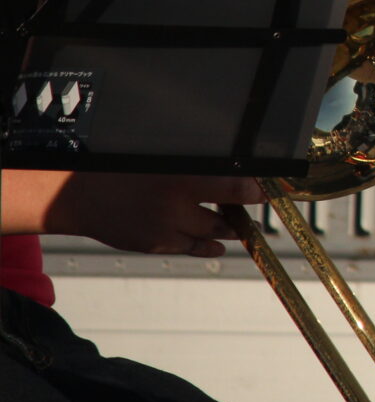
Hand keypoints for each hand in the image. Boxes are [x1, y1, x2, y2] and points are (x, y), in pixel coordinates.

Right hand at [43, 172, 264, 257]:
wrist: (77, 194)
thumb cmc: (119, 165)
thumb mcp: (160, 154)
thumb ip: (196, 159)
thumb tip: (232, 158)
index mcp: (182, 175)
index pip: (237, 187)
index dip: (258, 190)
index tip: (270, 188)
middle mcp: (177, 204)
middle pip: (228, 214)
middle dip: (245, 210)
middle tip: (258, 203)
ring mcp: (166, 227)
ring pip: (212, 232)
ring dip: (229, 228)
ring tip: (242, 224)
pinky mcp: (155, 244)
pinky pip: (191, 247)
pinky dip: (209, 245)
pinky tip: (219, 244)